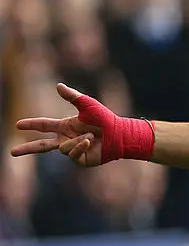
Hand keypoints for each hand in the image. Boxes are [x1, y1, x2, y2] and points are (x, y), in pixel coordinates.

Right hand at [10, 84, 153, 165]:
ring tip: (90, 136)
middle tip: (12, 152)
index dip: (31, 125)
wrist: (119, 134)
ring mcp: (73, 150)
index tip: (17, 125)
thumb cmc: (104, 119)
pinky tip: (89, 142)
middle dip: (27, 149)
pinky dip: (79, 146)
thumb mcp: (87, 105)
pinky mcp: (80, 160)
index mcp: (65, 126)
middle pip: (42, 145)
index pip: (44, 126)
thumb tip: (57, 86)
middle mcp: (67, 139)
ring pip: (62, 147)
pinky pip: (71, 154)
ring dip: (75, 140)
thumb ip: (72, 96)